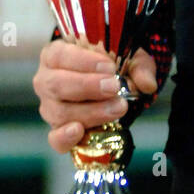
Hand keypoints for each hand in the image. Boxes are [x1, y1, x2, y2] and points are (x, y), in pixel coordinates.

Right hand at [32, 39, 157, 154]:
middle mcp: (46, 81)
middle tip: (114, 88)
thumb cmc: (112, 64)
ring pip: (60, 112)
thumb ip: (139, 67)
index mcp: (55, 55)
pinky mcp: (58, 130)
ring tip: (118, 107)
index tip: (109, 67)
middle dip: (87, 87)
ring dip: (90, 111)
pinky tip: (79, 131)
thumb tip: (147, 84)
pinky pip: (55, 139)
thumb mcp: (128, 57)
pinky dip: (65, 137)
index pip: (59, 56)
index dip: (82, 61)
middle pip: (57, 85)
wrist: (108, 85)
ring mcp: (49, 107)